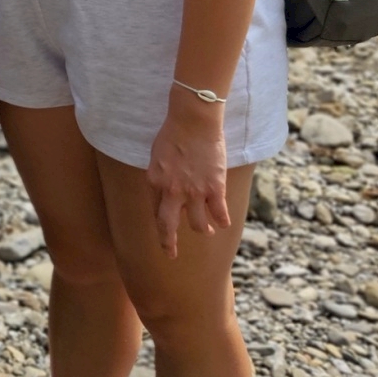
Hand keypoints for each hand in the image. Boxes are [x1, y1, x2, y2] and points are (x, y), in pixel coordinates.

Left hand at [148, 94, 230, 257]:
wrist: (192, 121)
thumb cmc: (173, 134)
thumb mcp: (156, 156)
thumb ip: (160, 176)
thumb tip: (165, 191)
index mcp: (154, 181)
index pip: (154, 210)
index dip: (159, 223)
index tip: (161, 234)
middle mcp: (171, 191)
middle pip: (167, 226)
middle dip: (169, 243)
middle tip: (171, 255)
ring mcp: (194, 192)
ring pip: (198, 225)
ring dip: (203, 229)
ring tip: (207, 230)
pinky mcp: (215, 188)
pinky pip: (220, 215)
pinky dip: (222, 221)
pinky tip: (223, 222)